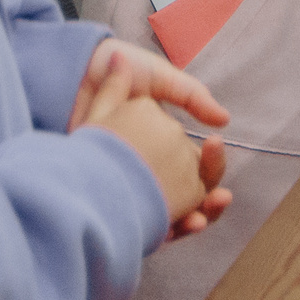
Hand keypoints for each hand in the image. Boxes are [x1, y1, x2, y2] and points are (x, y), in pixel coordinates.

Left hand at [75, 48, 226, 235]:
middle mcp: (148, 164)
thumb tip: (225, 120)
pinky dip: (156, 229)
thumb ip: (192, 96)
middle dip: (206, 207)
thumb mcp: (159, 78)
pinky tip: (172, 227)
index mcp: (163, 141)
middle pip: (186, 199)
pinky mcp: (103, 188)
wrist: (74, 71)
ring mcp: (127, 180)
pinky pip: (134, 221)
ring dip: (188, 222)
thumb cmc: (114, 70)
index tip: (222, 184)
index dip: (211, 179)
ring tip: (199, 219)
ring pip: (165, 215)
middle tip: (219, 199)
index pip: (195, 171)